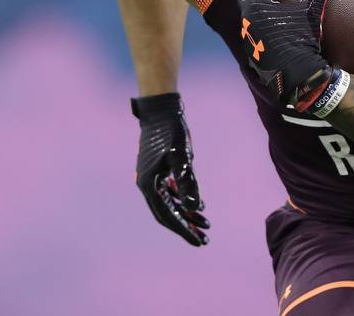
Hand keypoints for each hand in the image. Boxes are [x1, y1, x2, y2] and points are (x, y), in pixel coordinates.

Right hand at [131, 92, 209, 245]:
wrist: (161, 110)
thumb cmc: (171, 131)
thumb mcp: (182, 156)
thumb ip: (187, 182)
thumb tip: (195, 207)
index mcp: (149, 185)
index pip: (168, 216)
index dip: (185, 230)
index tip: (199, 242)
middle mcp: (147, 184)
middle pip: (168, 214)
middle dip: (187, 227)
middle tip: (205, 239)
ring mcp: (151, 178)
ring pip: (170, 204)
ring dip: (187, 214)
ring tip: (206, 224)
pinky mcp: (157, 170)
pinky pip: (169, 192)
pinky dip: (182, 200)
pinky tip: (197, 205)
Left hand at [235, 0, 339, 110]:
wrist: (295, 77)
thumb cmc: (304, 43)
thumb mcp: (313, 12)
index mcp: (260, 3)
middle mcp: (248, 15)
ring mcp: (246, 31)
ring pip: (245, 6)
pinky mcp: (249, 45)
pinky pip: (249, 23)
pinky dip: (255, 15)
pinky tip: (264, 18)